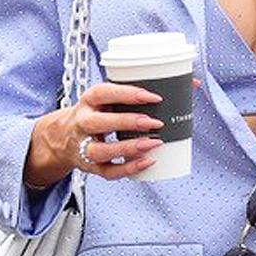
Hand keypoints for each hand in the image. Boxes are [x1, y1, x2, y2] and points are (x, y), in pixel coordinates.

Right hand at [26, 77, 201, 185]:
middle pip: (98, 122)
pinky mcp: (90, 166)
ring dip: (128, 148)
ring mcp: (84, 146)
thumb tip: (192, 83)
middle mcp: (83, 122)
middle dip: (127, 122)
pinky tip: (148, 162)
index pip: (103, 93)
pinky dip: (128, 169)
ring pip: (101, 150)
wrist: (63, 136)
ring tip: (153, 144)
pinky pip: (107, 172)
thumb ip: (145, 91)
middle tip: (154, 122)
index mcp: (89, 101)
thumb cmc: (100, 112)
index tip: (152, 96)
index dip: (127, 94)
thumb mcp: (112, 98)